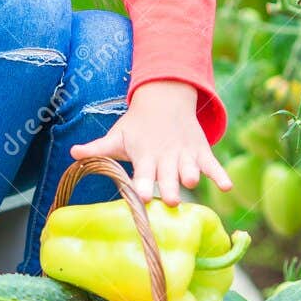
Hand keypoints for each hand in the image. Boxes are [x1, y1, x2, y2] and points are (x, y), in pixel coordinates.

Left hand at [70, 80, 230, 205]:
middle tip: (170, 200)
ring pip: (189, 168)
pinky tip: (227, 187)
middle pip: (167, 175)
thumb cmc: (137, 125)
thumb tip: (72, 153)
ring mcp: (185, 154)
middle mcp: (165, 156)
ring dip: (192, 175)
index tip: (140, 196)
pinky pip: (213, 164)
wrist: (165, 100)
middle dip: (169, 186)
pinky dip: (220, 174)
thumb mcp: (117, 136)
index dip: (141, 184)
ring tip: (192, 183)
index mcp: (144, 155)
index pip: (142, 173)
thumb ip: (97, 149)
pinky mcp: (201, 152)